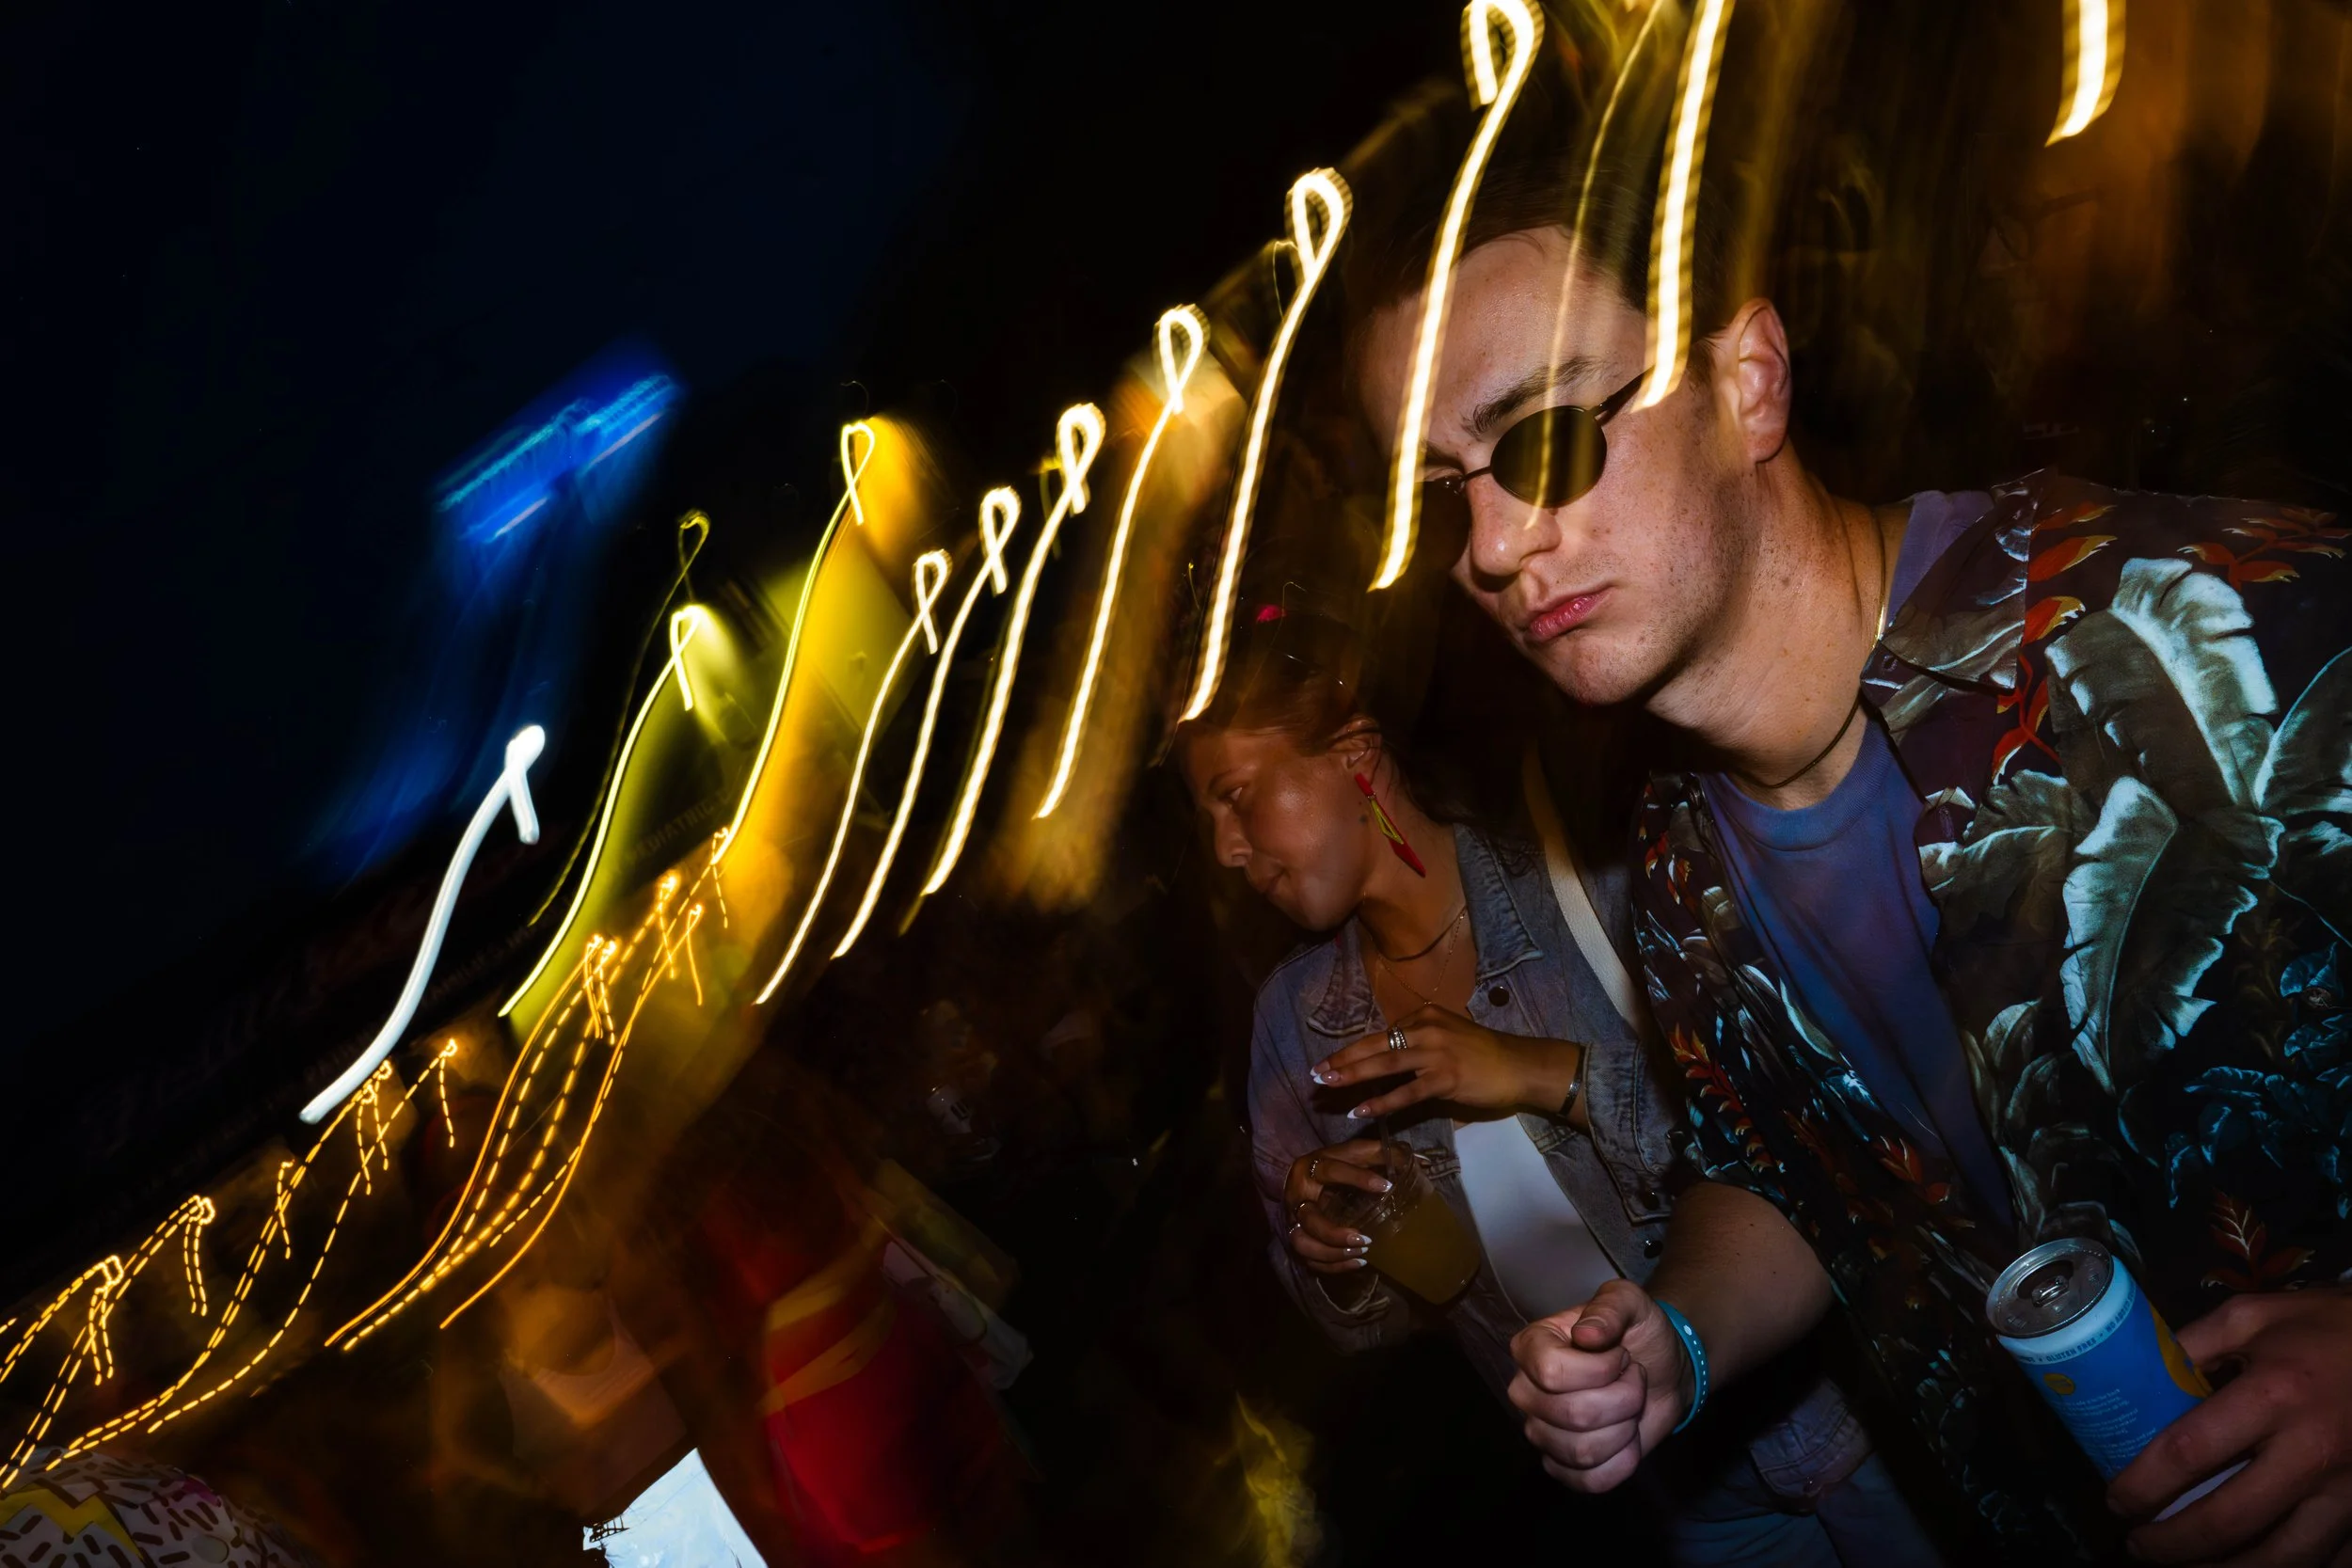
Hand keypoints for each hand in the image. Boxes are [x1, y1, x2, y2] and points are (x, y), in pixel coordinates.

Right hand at [1279, 1140, 1391, 1274]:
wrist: (1301, 1179)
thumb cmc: (1333, 1166)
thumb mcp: (1352, 1154)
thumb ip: (1378, 1153)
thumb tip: (1419, 1160)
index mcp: (1310, 1169)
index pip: (1330, 1171)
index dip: (1358, 1178)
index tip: (1386, 1186)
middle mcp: (1298, 1197)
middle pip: (1309, 1220)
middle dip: (1335, 1234)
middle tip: (1366, 1238)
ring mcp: (1294, 1221)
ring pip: (1303, 1244)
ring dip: (1332, 1253)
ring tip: (1361, 1252)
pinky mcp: (1298, 1238)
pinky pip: (1309, 1260)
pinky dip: (1333, 1266)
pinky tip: (1357, 1261)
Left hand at [1313, 1004, 1584, 1123]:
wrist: (1521, 1065)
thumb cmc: (1485, 1055)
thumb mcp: (1448, 1037)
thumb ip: (1419, 1045)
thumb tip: (1388, 1058)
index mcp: (1424, 1017)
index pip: (1381, 1034)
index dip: (1353, 1050)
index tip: (1331, 1061)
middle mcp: (1426, 1029)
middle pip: (1375, 1044)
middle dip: (1342, 1060)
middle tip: (1316, 1072)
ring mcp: (1435, 1053)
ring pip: (1385, 1064)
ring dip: (1352, 1076)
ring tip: (1327, 1086)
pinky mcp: (1445, 1078)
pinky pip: (1406, 1092)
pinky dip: (1381, 1102)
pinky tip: (1360, 1112)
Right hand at [1507, 1279, 1690, 1491]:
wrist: (1662, 1372)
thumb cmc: (1640, 1332)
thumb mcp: (1631, 1302)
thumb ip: (1610, 1307)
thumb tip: (1585, 1335)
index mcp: (1532, 1346)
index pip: (1551, 1372)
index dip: (1600, 1370)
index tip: (1621, 1355)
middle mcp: (1526, 1391)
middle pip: (1571, 1414)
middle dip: (1623, 1399)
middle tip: (1633, 1381)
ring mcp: (1540, 1432)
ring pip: (1581, 1451)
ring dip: (1625, 1430)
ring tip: (1631, 1407)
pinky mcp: (1561, 1466)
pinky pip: (1588, 1481)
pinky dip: (1621, 1463)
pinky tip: (1629, 1440)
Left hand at [2109, 1287, 2351, 1565]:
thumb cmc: (2329, 1328)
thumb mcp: (2253, 1317)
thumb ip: (2192, 1345)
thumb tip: (2133, 1375)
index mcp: (2272, 1396)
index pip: (2188, 1453)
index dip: (2143, 1485)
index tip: (2116, 1501)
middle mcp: (2311, 1452)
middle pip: (2229, 1521)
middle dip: (2173, 1545)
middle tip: (2140, 1547)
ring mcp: (2350, 1490)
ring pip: (2285, 1557)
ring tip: (2189, 1567)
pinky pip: (2331, 1559)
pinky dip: (2289, 1567)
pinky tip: (2254, 1563)